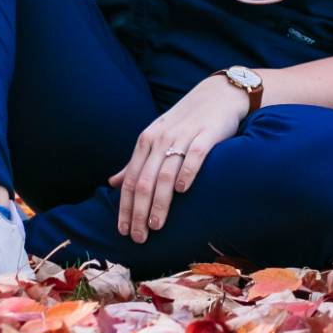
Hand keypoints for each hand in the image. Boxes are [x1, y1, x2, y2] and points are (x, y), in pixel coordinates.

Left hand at [109, 74, 249, 244]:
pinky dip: (187, 173)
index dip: (125, 207)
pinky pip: (194, 156)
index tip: (123, 231)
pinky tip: (183, 191)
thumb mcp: (156, 137)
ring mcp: (183, 137)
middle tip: (138, 237)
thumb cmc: (186, 121)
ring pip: (165, 174)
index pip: (131, 180)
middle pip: (145, 181)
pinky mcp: (207, 135)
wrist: (218, 94)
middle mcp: (161, 139)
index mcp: (146, 141)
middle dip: (139, 212)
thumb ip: (137, 162)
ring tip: (156, 226)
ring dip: (159, 203)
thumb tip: (114, 183)